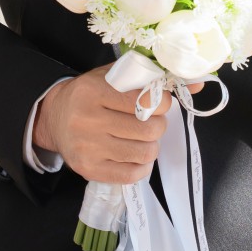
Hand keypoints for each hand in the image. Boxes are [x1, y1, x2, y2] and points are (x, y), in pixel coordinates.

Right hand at [33, 65, 204, 182]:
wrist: (54, 118)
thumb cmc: (90, 94)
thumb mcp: (114, 76)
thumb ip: (150, 76)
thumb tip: (197, 83)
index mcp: (94, 92)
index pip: (146, 101)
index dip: (163, 103)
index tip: (160, 103)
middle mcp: (88, 121)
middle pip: (149, 130)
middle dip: (158, 125)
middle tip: (151, 121)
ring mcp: (88, 149)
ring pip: (145, 153)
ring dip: (151, 146)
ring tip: (141, 138)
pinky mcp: (89, 170)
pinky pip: (132, 175)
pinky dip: (141, 166)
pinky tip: (134, 154)